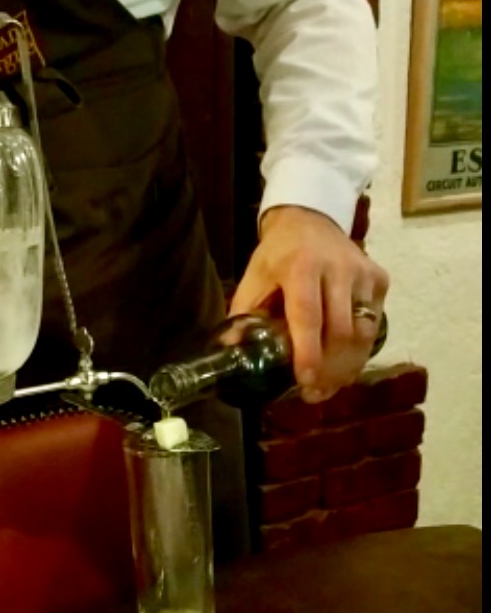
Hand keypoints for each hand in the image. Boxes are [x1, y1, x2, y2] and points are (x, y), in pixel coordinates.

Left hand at [228, 205, 389, 401]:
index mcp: (301, 267)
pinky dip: (360, 351)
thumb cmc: (278, 255)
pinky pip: (374, 324)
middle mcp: (338, 268)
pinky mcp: (380, 279)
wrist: (311, 219)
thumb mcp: (254, 279)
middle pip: (340, 331)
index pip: (308, 315)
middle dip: (329, 369)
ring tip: (329, 387)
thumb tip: (232, 352)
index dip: (308, 352)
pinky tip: (344, 365)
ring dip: (347, 367)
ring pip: (363, 332)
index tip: (305, 381)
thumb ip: (244, 315)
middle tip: (314, 394)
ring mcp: (364, 273)